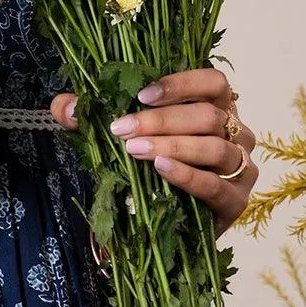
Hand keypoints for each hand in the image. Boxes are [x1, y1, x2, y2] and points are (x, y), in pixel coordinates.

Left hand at [49, 69, 256, 239]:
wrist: (170, 224)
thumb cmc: (152, 168)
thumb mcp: (122, 136)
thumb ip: (92, 117)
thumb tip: (65, 107)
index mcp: (217, 107)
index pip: (213, 82)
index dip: (181, 83)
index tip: (141, 94)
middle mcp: (236, 133)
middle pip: (208, 116)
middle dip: (160, 120)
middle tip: (122, 129)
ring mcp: (241, 168)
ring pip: (214, 148)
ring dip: (172, 146)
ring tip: (135, 150)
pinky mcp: (236, 201)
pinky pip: (215, 185)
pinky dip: (187, 175)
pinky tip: (161, 169)